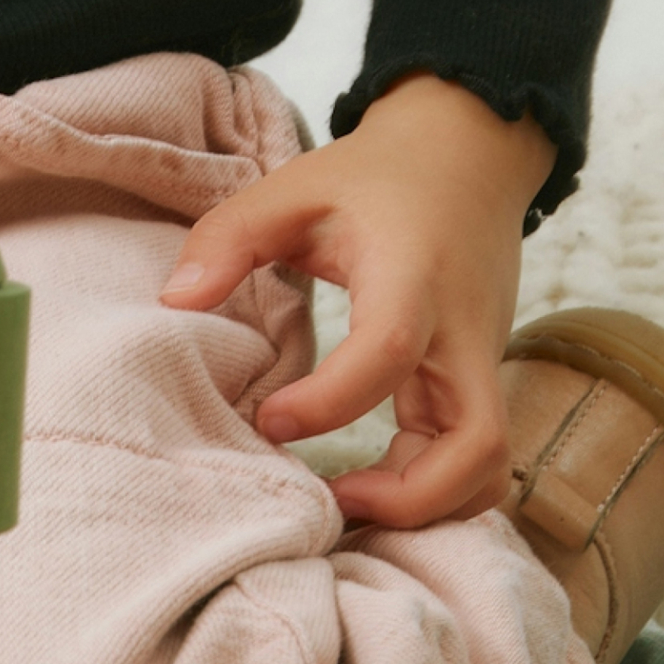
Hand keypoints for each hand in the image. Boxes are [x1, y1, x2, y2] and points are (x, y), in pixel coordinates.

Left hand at [159, 73, 557, 527]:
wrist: (466, 158)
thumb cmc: (373, 179)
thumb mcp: (291, 188)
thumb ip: (228, 238)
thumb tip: (175, 301)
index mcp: (412, 278)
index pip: (388, 351)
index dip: (329, 402)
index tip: (267, 421)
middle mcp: (463, 332)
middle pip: (477, 441)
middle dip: (408, 496)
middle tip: (329, 500)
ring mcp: (481, 361)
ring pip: (489, 464)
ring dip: (428, 504)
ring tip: (345, 504)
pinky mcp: (476, 379)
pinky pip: (478, 455)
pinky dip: (438, 490)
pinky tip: (370, 489)